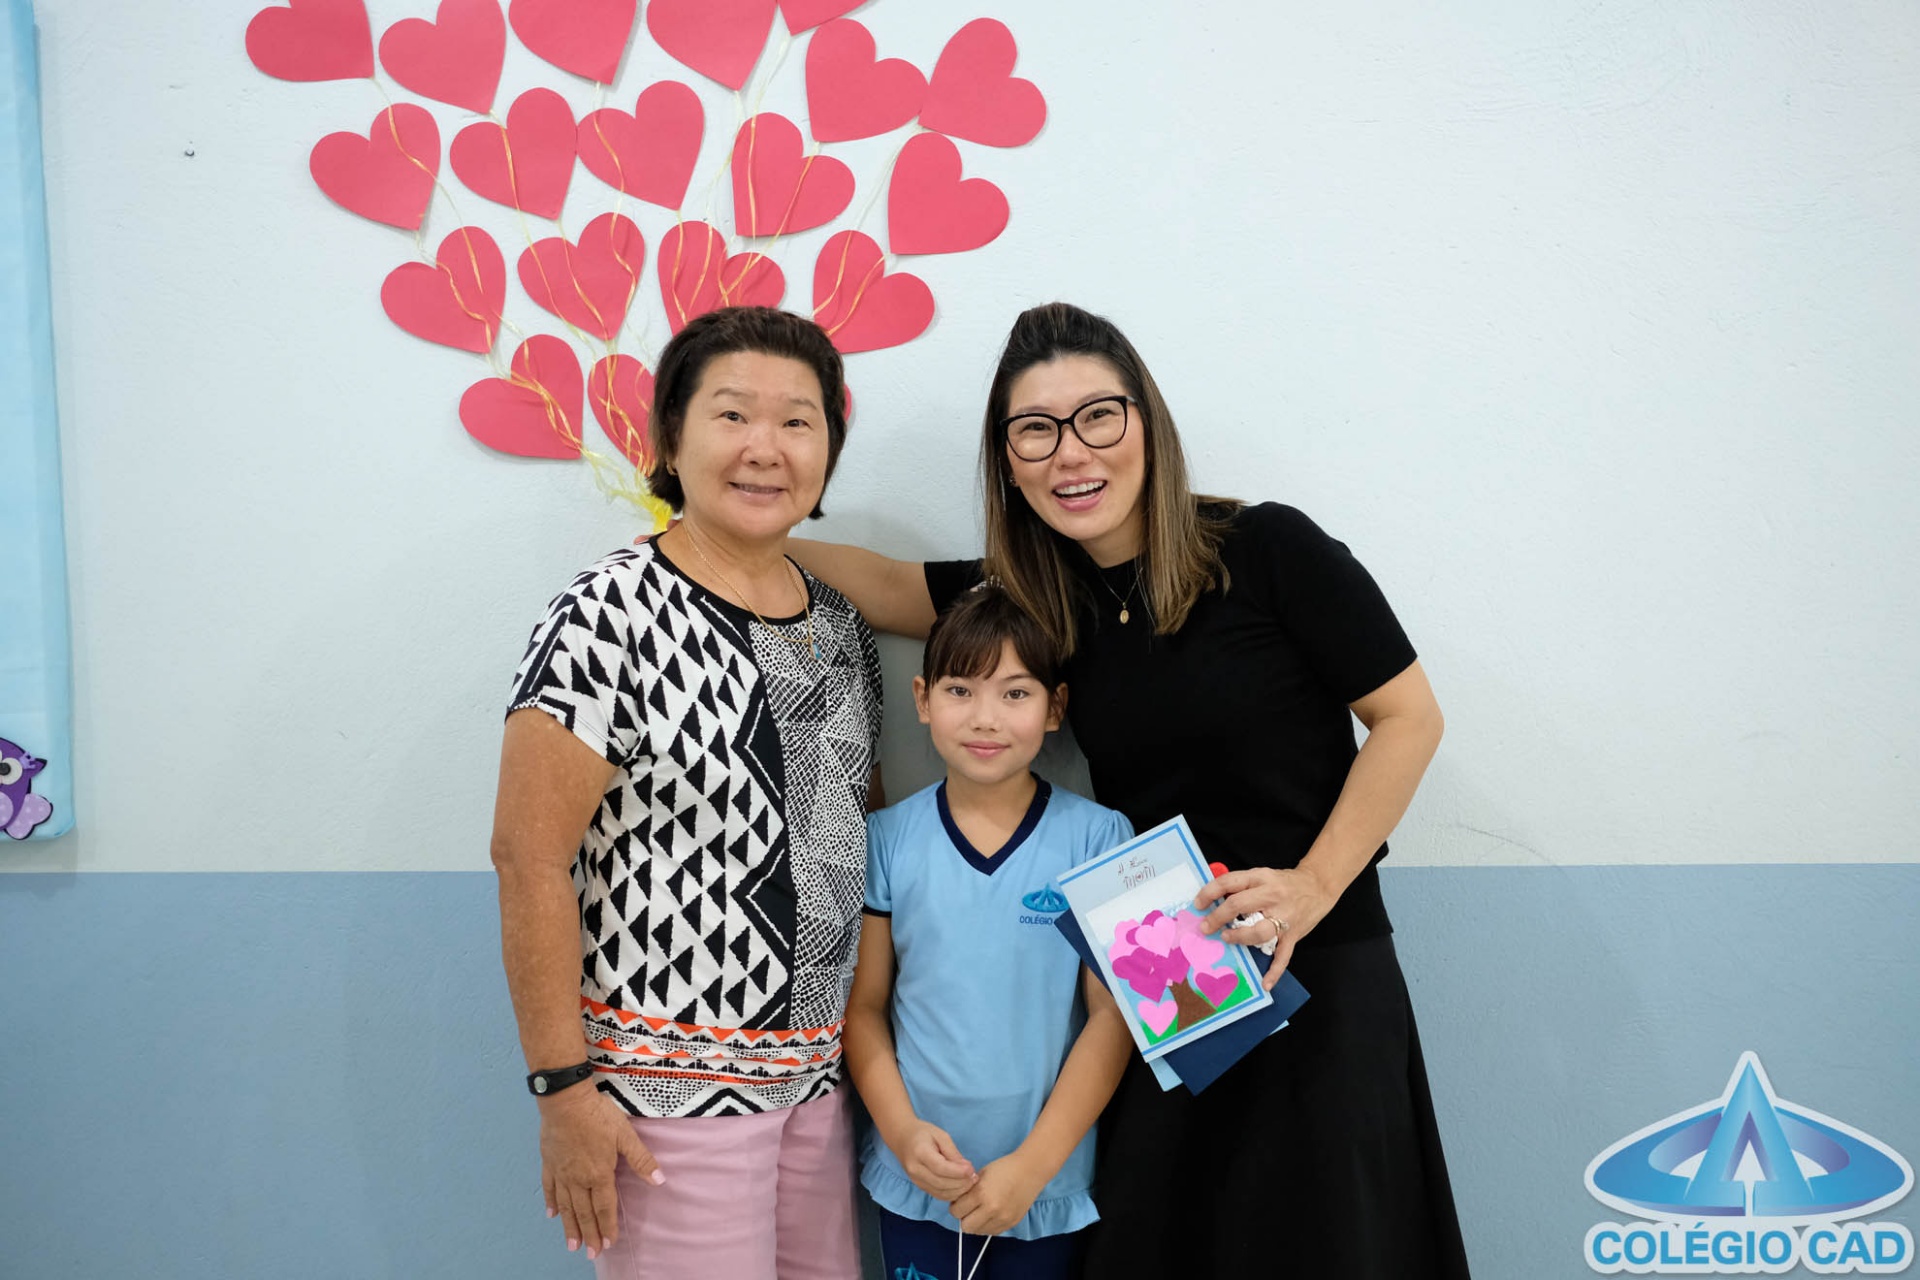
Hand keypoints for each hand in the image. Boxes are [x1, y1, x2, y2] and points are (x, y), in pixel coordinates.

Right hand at [538, 1084, 662, 1258]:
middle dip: (589, 1234)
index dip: (607, 1226)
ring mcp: (561, 1172)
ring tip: (572, 1245)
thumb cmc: (598, 1116)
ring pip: (566, 1206)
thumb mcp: (625, 1135)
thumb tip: (660, 1180)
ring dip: (570, 1227)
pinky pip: (549, 1188)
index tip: (608, 1243)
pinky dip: (551, 1203)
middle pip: (584, 1212)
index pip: (604, 1207)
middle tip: (591, 1254)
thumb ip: (641, 1159)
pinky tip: (552, 1215)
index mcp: (599, 1174)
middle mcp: (578, 1179)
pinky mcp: (549, 1163)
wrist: (565, 1101)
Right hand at [890, 1119, 977, 1200]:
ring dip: (958, 1191)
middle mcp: (915, 1170)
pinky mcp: (919, 1186)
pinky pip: (938, 1195)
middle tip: (975, 1177)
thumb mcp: (940, 1135)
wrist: (902, 1138)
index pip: (940, 1168)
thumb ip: (953, 1152)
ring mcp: (916, 1180)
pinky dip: (952, 1194)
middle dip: (961, 1183)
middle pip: (941, 1183)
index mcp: (920, 1153)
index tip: (972, 1170)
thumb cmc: (923, 1133)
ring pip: (940, 1193)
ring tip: (971, 1182)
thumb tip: (966, 1169)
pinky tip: (961, 1187)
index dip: (958, 1172)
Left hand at [950, 1151, 1045, 1236]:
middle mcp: (991, 1209)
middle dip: (964, 1218)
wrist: (1030, 1171)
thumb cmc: (1004, 1168)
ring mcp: (1002, 1218)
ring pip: (978, 1232)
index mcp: (981, 1193)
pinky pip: (992, 1232)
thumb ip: (968, 1190)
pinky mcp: (1011, 1224)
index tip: (960, 1202)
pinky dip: (988, 1225)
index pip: (956, 1211)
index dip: (955, 1206)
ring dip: (976, 1223)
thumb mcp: (981, 1174)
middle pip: (966, 1227)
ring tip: (981, 1211)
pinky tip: (991, 1214)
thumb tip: (957, 1203)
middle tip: (969, 1209)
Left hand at [1193, 864, 1336, 988]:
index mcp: (1260, 878)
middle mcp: (1271, 896)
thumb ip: (1242, 886)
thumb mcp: (1262, 875)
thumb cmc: (1285, 882)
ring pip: (1259, 931)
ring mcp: (1284, 917)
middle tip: (1206, 928)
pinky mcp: (1293, 935)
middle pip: (1239, 905)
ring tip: (1227, 938)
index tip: (1198, 904)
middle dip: (1218, 918)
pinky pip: (1283, 955)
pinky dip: (1274, 971)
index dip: (1210, 893)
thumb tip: (1213, 900)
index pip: (1229, 882)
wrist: (1318, 886)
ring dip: (1240, 938)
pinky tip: (1265, 983)